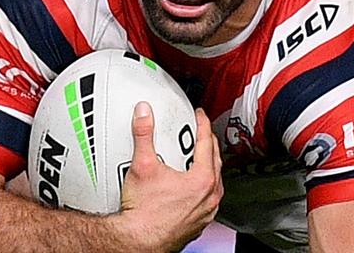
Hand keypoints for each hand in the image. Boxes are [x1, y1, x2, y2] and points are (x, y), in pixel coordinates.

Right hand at [118, 102, 223, 251]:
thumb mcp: (142, 164)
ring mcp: (205, 212)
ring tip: (196, 156)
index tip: (200, 115)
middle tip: (200, 131)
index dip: (202, 124)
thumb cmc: (143, 214)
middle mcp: (209, 197)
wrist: (138, 242)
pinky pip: (207, 199)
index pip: (207, 142)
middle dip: (207, 142)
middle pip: (215, 160)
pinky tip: (189, 186)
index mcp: (202, 180)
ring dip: (208, 165)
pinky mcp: (198, 223)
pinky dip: (202, 187)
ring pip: (214, 182)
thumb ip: (143, 134)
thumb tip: (144, 114)